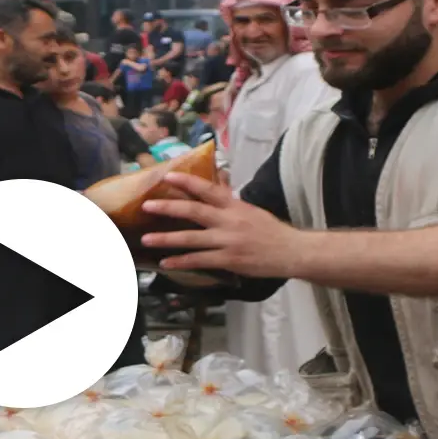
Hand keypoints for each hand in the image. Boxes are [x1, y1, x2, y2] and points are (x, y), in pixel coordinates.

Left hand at [138, 172, 306, 276]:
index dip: (186, 182)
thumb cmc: (271, 231)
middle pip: (193, 211)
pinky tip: (166, 263)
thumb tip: (215, 188)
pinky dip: (181, 262)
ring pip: (191, 239)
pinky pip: (200, 260)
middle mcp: (229, 221)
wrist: (290, 251)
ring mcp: (227, 241)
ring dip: (166, 238)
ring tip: (146, 238)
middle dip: (168, 208)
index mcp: (234, 205)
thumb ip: (230, 202)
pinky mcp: (228, 260)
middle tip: (147, 205)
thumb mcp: (251, 210)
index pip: (207, 189)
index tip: (167, 176)